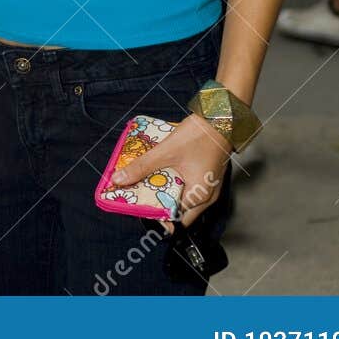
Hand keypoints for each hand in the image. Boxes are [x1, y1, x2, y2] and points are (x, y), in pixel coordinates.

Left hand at [110, 115, 231, 225]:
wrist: (220, 119)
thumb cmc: (198, 136)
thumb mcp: (165, 152)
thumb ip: (141, 167)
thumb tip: (118, 179)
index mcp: (199, 196)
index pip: (175, 219)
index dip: (157, 217)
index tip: (139, 209)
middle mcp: (207, 197)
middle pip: (180, 213)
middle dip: (161, 207)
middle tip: (142, 199)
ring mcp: (209, 187)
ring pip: (185, 201)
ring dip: (167, 196)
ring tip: (148, 188)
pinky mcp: (206, 177)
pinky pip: (189, 189)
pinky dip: (175, 187)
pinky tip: (162, 177)